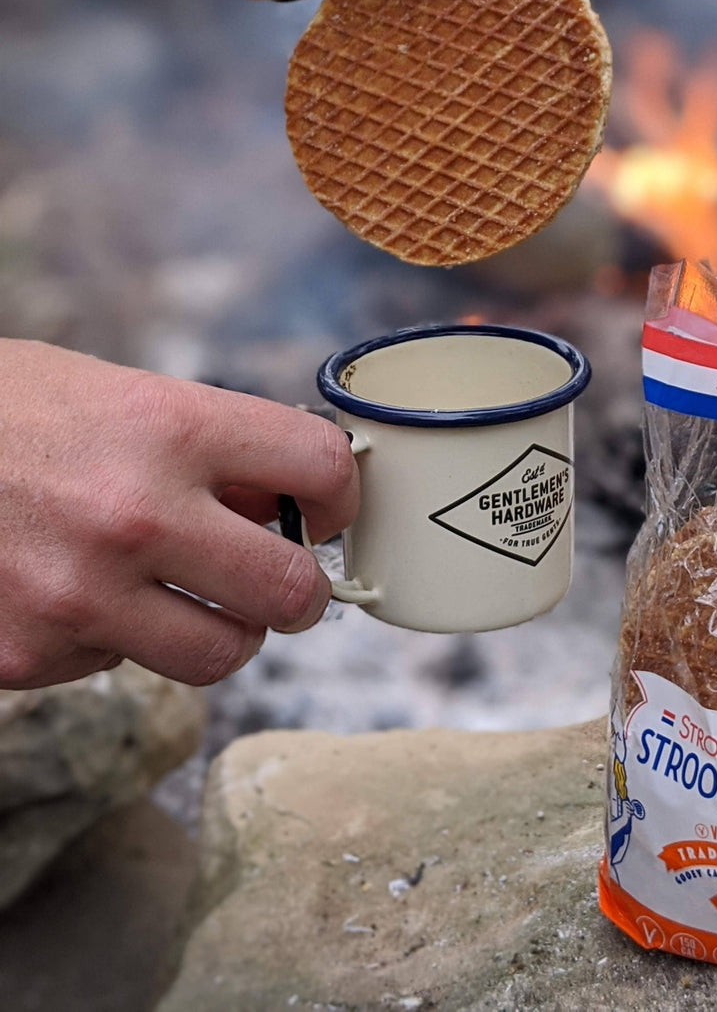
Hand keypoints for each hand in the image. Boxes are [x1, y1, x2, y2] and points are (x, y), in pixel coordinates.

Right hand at [0, 340, 357, 688]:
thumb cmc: (12, 410)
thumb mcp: (119, 394)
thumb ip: (210, 448)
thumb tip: (284, 506)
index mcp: (169, 426)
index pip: (321, 465)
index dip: (341, 491)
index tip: (328, 507)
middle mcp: (135, 514)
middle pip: (291, 590)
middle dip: (301, 590)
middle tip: (284, 583)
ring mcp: (82, 594)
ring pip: (223, 654)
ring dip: (225, 631)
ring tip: (193, 600)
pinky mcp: (31, 653)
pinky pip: (123, 665)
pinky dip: (120, 638)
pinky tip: (82, 592)